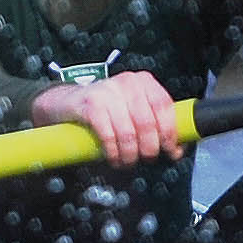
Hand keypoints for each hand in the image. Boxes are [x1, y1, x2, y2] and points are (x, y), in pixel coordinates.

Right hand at [29, 69, 182, 167]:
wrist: (66, 102)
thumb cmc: (105, 110)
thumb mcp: (132, 109)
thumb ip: (155, 124)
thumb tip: (177, 149)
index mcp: (143, 81)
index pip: (165, 107)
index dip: (170, 133)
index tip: (170, 151)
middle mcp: (127, 82)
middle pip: (148, 123)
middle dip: (149, 148)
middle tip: (145, 159)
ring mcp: (107, 92)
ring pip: (129, 132)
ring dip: (129, 155)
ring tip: (127, 162)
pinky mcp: (90, 105)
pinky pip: (108, 135)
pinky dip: (113, 151)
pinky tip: (113, 158)